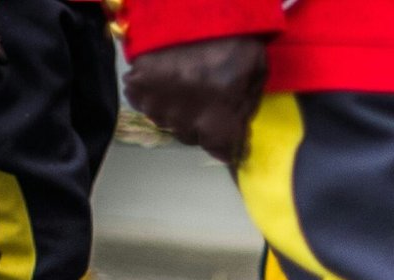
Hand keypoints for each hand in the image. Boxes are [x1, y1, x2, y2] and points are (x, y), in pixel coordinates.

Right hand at [123, 36, 269, 165]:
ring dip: (176, 109)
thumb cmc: (236, 42)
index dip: (226, 142)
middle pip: (191, 137)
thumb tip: (238, 131)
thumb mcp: (256, 79)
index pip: (220, 152)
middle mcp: (186, 121)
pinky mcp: (138, 85)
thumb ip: (245, 112)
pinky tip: (164, 80)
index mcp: (219, 123)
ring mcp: (158, 104)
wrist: (198, 9)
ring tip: (185, 85)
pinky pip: (141, 102)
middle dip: (200, 123)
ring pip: (166, 122)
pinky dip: (151, 94)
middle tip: (206, 99)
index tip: (226, 131)